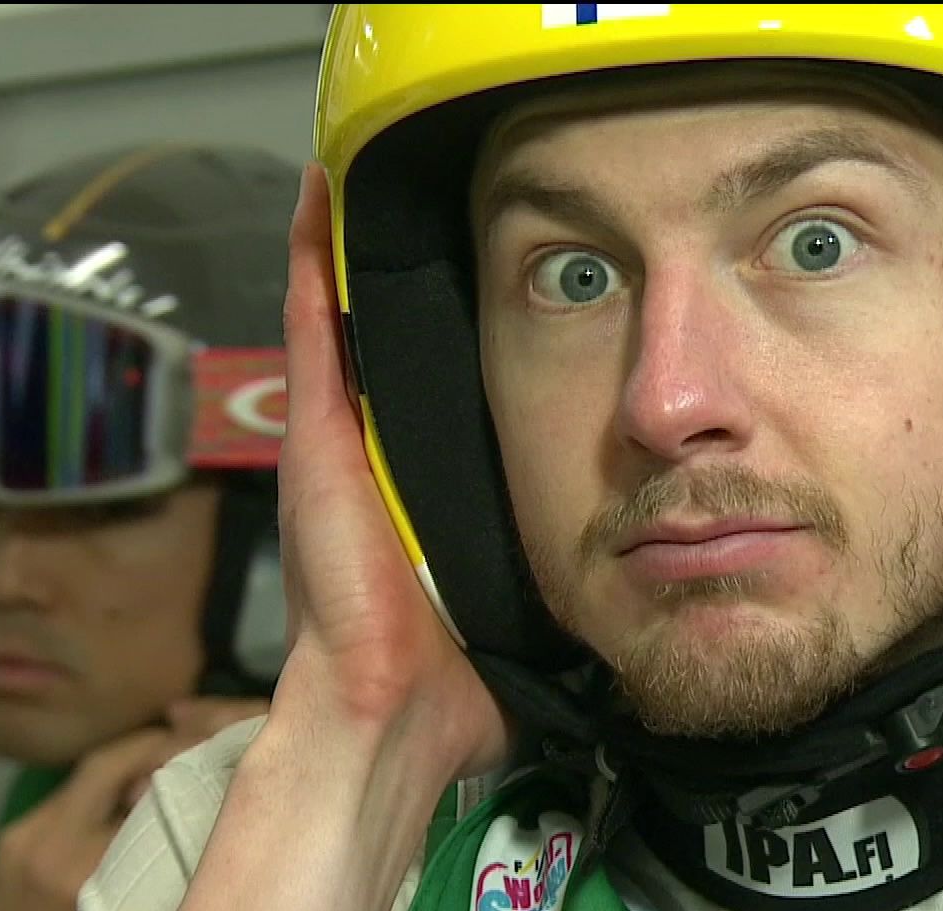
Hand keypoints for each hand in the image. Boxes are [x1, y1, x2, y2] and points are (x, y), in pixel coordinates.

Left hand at [0, 724, 216, 910]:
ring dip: (134, 758)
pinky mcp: (13, 843)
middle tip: (202, 731)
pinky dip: (106, 785)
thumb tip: (213, 808)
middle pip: (116, 759)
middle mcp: (53, 845)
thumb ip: (173, 866)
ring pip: (93, 771)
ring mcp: (27, 839)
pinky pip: (70, 795)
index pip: (151, 782)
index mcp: (91, 869)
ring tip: (175, 754)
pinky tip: (135, 790)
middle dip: (162, 739)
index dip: (192, 752)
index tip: (229, 743)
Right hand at [270, 163, 505, 779]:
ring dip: (342, 243)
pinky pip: (311, 326)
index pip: (428, 386)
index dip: (445, 326)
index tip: (477, 270)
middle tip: (416, 190)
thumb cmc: (452, 679)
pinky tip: (317, 192)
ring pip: (337, 315)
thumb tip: (634, 582)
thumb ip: (556, 577)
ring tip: (355, 165)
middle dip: (389, 267)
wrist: (394, 712)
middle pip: (378, 337)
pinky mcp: (316, 437)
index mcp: (413, 492)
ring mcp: (334, 442)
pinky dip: (308, 258)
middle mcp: (366, 457)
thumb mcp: (518, 602)